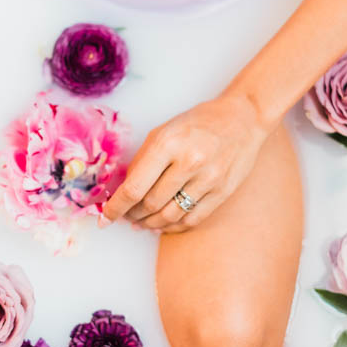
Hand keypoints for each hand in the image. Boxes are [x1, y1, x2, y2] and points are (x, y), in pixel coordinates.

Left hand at [100, 94, 268, 232]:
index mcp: (167, 144)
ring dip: (150, 224)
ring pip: (170, 216)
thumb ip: (142, 161)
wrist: (242, 119)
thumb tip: (121, 191)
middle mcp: (188, 162)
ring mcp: (208, 179)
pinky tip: (163, 224)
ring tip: (141, 222)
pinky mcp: (222, 192)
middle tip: (125, 215)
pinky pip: (192, 219)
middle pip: (150, 204)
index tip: (105, 217)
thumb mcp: (163, 131)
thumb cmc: (197, 123)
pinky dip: (173, 227)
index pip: (134, 187)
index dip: (115, 207)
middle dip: (132, 215)